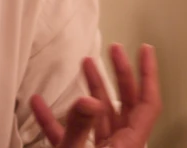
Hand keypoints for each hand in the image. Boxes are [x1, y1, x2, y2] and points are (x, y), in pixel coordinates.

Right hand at [29, 44, 161, 147]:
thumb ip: (81, 126)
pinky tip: (38, 104)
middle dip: (120, 74)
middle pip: (125, 104)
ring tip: (83, 65)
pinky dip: (53, 118)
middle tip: (115, 49)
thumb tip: (89, 99)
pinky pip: (67, 133)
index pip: (147, 104)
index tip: (145, 49)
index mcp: (127, 145)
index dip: (148, 75)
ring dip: (89, 89)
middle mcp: (117, 145)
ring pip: (98, 114)